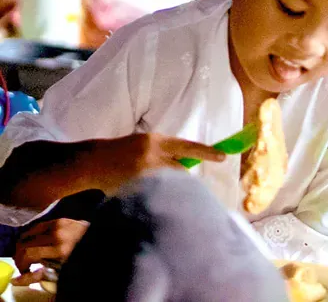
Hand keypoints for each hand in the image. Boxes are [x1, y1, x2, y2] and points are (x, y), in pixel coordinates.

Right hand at [11, 219, 88, 285]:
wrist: (100, 239)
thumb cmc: (81, 257)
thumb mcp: (63, 269)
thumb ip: (41, 274)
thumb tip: (19, 278)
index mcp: (59, 250)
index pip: (28, 254)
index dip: (21, 263)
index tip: (24, 269)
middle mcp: (57, 235)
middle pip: (25, 244)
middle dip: (20, 255)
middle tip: (24, 263)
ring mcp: (58, 225)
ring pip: (28, 233)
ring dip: (23, 244)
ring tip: (27, 252)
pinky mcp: (60, 219)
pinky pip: (38, 226)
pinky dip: (31, 234)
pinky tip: (34, 242)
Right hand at [87, 133, 224, 191]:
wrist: (92, 161)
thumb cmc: (122, 151)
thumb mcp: (145, 144)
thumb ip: (165, 152)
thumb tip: (186, 162)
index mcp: (156, 141)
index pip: (188, 146)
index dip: (207, 152)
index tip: (224, 157)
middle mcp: (152, 155)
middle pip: (181, 171)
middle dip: (180, 177)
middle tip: (171, 181)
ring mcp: (143, 173)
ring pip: (169, 184)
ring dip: (168, 188)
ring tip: (151, 186)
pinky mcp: (134, 188)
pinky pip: (154, 195)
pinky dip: (154, 196)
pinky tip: (146, 197)